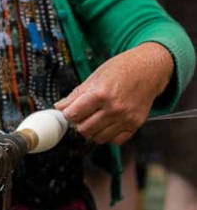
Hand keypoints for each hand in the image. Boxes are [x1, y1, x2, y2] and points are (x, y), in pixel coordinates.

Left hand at [54, 43, 173, 144]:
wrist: (150, 68)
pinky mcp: (135, 124)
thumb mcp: (96, 76)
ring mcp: (126, 118)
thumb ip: (77, 94)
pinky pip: (115, 141)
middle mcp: (114, 108)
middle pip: (84, 129)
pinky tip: (108, 123)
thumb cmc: (123, 69)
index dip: (68, 114)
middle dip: (79, 123)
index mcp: (101, 94)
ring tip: (96, 118)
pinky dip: (108, 135)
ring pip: (98, 138)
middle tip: (82, 115)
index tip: (69, 112)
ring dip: (93, 131)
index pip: (74, 114)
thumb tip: (60, 107)